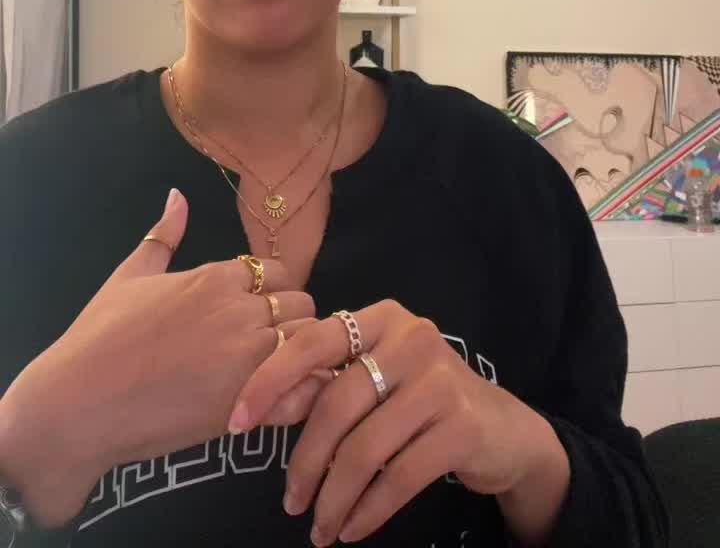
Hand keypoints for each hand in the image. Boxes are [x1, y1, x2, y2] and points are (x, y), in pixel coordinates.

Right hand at [0, 189, 316, 528]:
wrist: (80, 404)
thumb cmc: (100, 338)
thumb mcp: (129, 276)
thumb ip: (163, 236)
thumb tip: (177, 194)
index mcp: (215, 278)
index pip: (278, 270)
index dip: (272, 289)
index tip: (255, 310)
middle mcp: (240, 310)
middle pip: (300, 302)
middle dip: (289, 319)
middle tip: (266, 343)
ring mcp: (248, 356)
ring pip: (306, 342)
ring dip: (297, 353)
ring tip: (273, 371)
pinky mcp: (249, 401)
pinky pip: (300, 388)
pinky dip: (299, 391)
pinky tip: (276, 398)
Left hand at [229, 299, 553, 545]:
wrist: (503, 431)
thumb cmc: (423, 402)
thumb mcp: (377, 380)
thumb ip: (328, 385)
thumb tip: (264, 408)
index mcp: (381, 319)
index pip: (312, 343)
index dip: (269, 381)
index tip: (235, 422)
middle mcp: (411, 338)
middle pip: (336, 404)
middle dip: (304, 461)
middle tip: (290, 503)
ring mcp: (440, 380)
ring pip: (364, 447)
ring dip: (334, 497)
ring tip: (319, 527)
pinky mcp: (461, 425)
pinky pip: (399, 476)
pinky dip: (368, 510)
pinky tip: (352, 528)